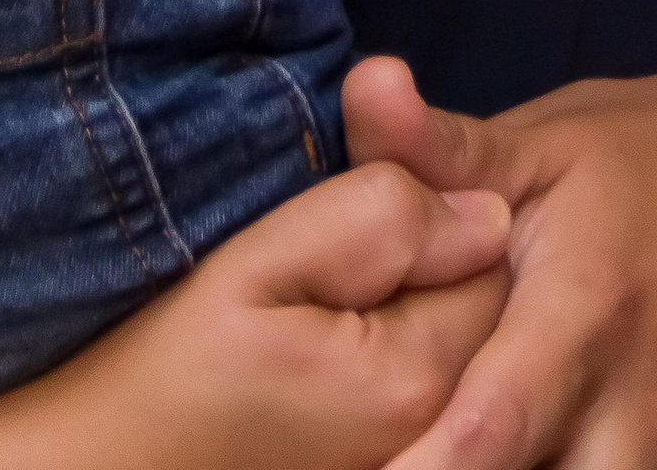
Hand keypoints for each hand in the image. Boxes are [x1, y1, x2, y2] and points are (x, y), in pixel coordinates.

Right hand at [0, 165, 512, 469]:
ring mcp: (400, 464)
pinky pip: (422, 401)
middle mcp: (429, 439)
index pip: (495, 256)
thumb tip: (489, 212)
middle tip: (340, 266)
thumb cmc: (161, 367)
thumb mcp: (257, 263)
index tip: (366, 212)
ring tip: (328, 316)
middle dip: (439, 267)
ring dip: (419, 315)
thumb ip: (380, 219)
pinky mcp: (372, 467)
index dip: (440, 212)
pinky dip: (392, 364)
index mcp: (415, 379)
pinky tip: (325, 360)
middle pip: (489, 311)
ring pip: (459, 356)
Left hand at [335, 46, 656, 469]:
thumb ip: (443, 147)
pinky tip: (523, 462)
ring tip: (446, 452)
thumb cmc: (650, 155)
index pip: (490, 433)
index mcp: (585, 312)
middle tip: (388, 458)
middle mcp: (637, 407)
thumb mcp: (549, 139)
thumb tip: (362, 86)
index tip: (358, 466)